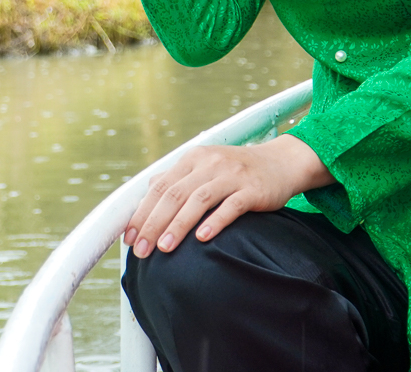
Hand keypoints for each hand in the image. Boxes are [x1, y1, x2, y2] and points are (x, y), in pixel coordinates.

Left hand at [123, 135, 333, 258]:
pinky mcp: (252, 189)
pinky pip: (231, 205)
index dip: (142, 213)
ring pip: (199, 199)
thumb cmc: (237, 171)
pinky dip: (215, 221)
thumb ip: (177, 179)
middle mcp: (209, 163)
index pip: (160, 187)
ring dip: (179, 225)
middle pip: (174, 194)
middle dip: (154, 223)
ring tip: (165, 248)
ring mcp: (231, 175)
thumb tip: (146, 192)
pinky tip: (202, 238)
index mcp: (192, 159)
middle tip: (142, 250)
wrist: (280, 162)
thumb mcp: (205, 167)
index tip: (130, 238)